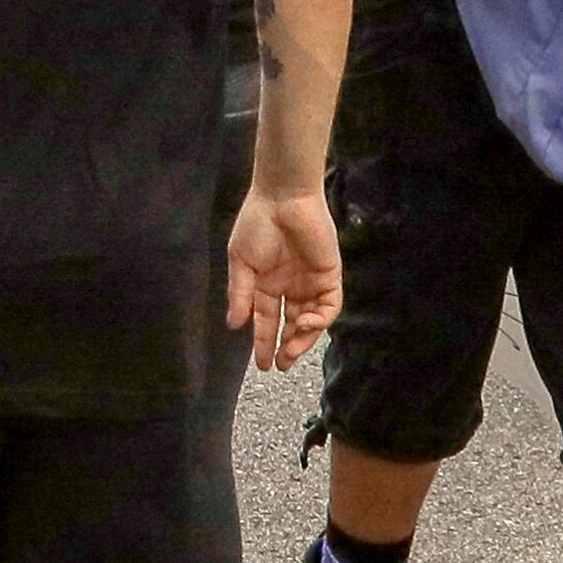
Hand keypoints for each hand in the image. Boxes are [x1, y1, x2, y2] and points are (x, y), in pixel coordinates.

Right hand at [227, 181, 339, 368]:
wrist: (283, 198)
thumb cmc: (257, 225)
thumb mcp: (240, 261)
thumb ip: (240, 294)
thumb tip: (234, 325)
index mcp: (265, 284)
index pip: (266, 320)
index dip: (263, 342)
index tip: (262, 365)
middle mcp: (289, 287)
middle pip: (290, 325)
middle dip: (286, 347)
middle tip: (281, 364)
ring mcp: (310, 283)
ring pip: (311, 321)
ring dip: (302, 338)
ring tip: (291, 351)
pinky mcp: (329, 276)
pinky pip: (329, 306)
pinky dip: (319, 320)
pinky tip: (305, 323)